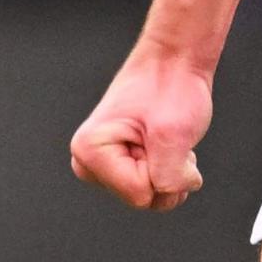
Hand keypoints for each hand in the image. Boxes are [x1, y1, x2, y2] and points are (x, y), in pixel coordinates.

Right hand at [70, 47, 215, 211]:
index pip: (139, 194)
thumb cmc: (171, 87)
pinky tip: (164, 143)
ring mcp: (102, 164)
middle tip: (164, 138)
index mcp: (89, 150)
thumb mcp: (173, 134)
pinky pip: (152, 190)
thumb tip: (168, 192)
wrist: (173, 62)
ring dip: (171, 172)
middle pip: (142, 199)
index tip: (158, 136)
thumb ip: (169, 176)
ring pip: (150, 197)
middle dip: (166, 174)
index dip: (162, 169)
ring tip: (165, 140)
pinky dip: (170, 171)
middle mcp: (88, 160)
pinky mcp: (118, 165)